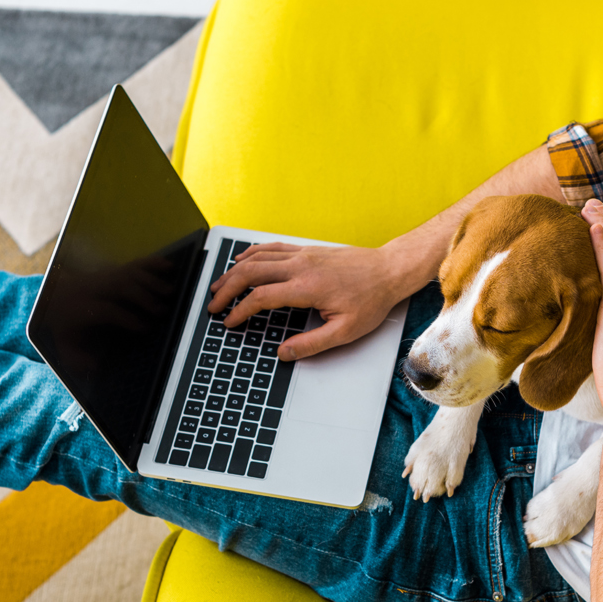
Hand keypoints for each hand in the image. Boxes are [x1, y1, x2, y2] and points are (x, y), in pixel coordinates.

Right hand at [206, 243, 409, 360]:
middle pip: (250, 272)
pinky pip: (271, 247)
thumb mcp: (345, 331)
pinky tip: (242, 260)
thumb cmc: (371, 299)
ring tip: (219, 285)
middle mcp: (300, 266)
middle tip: (213, 304)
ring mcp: (302, 254)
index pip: (261, 298)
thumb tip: (284, 353)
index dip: (240, 311)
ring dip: (233, 271)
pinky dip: (252, 253)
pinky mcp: (307, 249)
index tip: (230, 322)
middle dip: (226, 289)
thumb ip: (312, 344)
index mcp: (307, 287)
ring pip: (257, 257)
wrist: (389, 270)